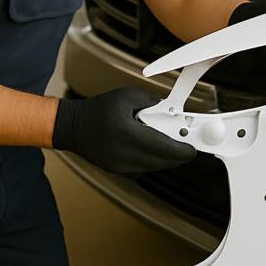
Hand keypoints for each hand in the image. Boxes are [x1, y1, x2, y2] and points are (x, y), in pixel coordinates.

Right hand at [53, 88, 195, 173]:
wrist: (71, 127)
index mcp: (128, 135)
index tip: (193, 148)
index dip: (182, 150)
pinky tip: (156, 148)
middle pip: (162, 161)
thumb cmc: (96, 110)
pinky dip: (153, 159)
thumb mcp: (126, 95)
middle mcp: (125, 154)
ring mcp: (120, 165)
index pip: (163, 147)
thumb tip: (167, 107)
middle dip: (178, 154)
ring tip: (174, 144)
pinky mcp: (117, 169)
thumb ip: (150, 100)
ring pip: (154, 166)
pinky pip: (143, 167)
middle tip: (188, 144)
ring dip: (166, 157)